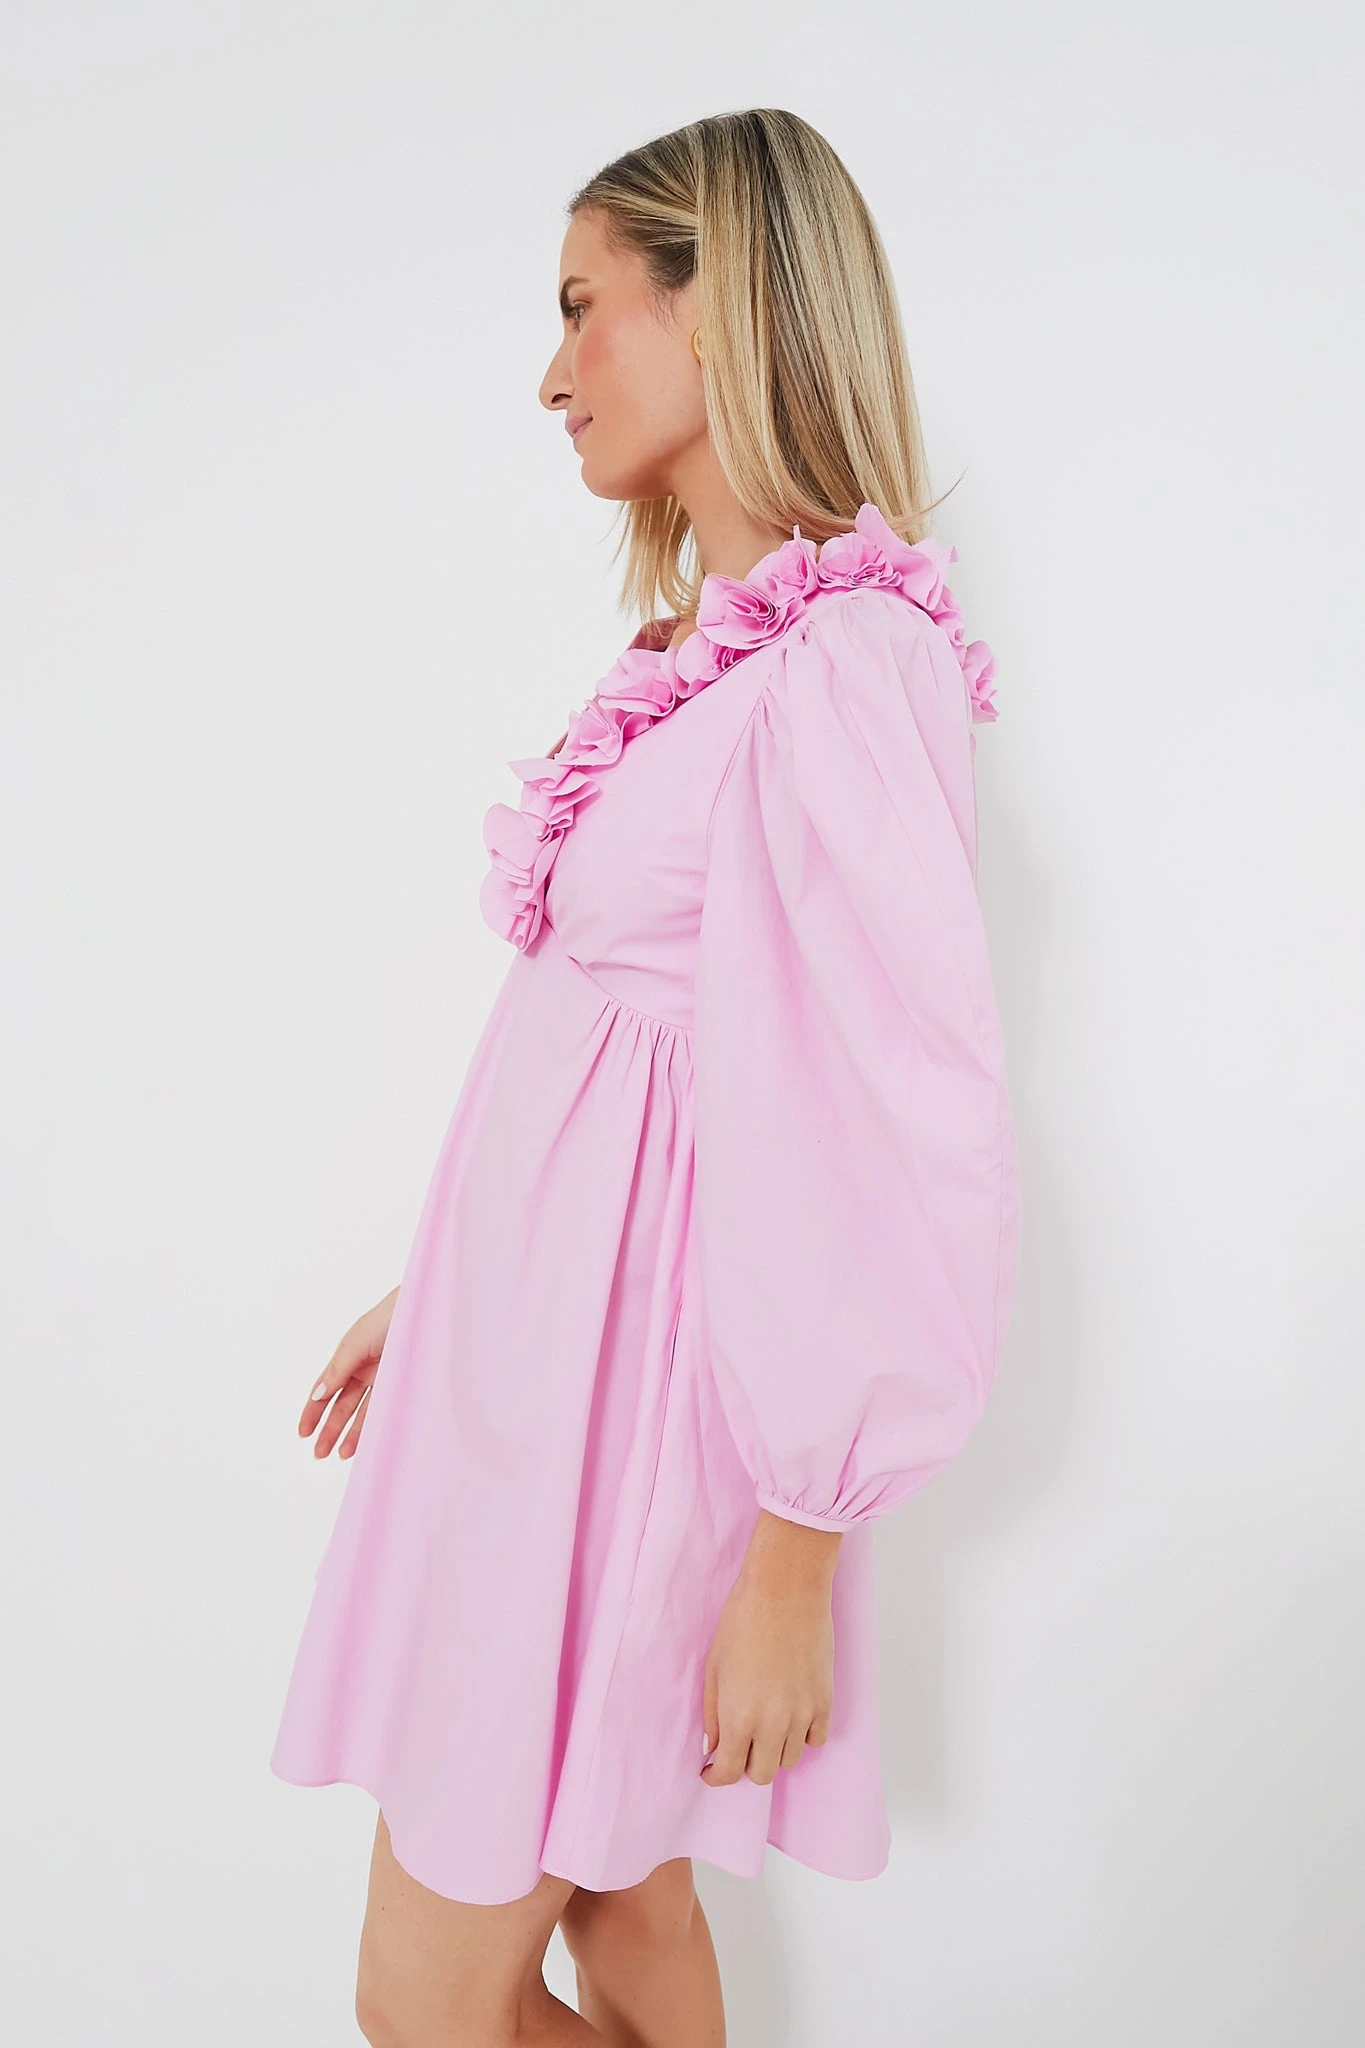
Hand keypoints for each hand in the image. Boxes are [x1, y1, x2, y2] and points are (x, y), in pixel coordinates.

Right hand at [297, 1287, 398, 1459]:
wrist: (429, 1309)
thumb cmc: (390, 1317)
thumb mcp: (356, 1343)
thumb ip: (338, 1370)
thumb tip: (318, 1395)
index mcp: (349, 1356)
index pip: (325, 1388)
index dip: (313, 1411)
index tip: (303, 1432)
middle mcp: (365, 1369)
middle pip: (342, 1404)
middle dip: (329, 1428)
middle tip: (319, 1453)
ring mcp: (385, 1378)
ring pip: (363, 1411)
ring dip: (351, 1433)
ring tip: (341, 1454)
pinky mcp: (404, 1385)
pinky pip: (386, 1409)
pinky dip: (376, 1426)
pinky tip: (368, 1442)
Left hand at [700, 1509, 840, 1786]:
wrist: (785, 1589)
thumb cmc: (743, 1620)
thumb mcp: (714, 1667)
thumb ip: (712, 1714)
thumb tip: (712, 1747)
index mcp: (739, 1718)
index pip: (729, 1772)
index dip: (716, 1776)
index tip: (711, 1770)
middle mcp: (773, 1726)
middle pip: (762, 1774)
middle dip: (746, 1765)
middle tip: (739, 1747)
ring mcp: (802, 1715)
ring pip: (790, 1759)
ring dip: (775, 1750)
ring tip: (766, 1725)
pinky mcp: (825, 1701)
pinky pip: (816, 1739)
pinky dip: (803, 1736)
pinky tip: (792, 1718)